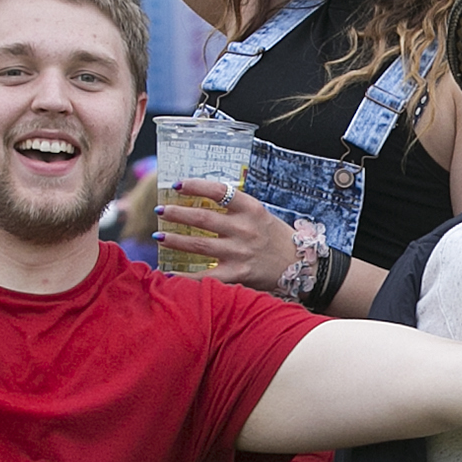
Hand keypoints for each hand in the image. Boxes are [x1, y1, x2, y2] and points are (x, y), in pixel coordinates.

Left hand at [154, 181, 293, 288]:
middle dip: (177, 213)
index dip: (195, 186)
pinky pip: (206, 275)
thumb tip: (202, 201)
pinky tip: (170, 274)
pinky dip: (186, 276)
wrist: (302, 267)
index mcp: (251, 209)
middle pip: (203, 218)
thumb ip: (235, 209)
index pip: (219, 191)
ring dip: (175, 240)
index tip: (177, 185)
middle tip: (160, 210)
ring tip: (159, 236)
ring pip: (200, 244)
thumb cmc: (277, 239)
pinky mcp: (238, 274)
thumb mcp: (260, 216)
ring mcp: (240, 252)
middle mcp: (245, 228)